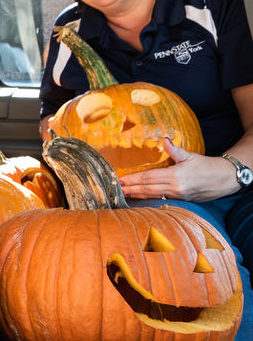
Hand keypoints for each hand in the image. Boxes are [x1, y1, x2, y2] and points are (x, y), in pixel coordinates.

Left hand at [119, 137, 235, 201]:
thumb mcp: (190, 156)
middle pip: (147, 188)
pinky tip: (140, 199)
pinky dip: (148, 199)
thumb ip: (174, 150)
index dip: (133, 179)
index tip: (120, 180)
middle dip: (130, 189)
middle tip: (116, 189)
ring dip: (137, 195)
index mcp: (175, 176)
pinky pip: (161, 199)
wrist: (225, 179)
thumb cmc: (207, 166)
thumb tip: (164, 140)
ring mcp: (177, 196)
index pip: (148, 178)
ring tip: (123, 194)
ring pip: (152, 196)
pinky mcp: (181, 200)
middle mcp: (175, 188)